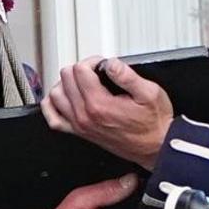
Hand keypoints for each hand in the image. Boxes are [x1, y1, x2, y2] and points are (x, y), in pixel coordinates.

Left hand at [41, 57, 177, 165]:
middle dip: (80, 69)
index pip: (80, 70)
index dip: (93, 61)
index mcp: (100, 104)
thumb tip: (110, 63)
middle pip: (66, 78)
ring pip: (56, 94)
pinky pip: (54, 119)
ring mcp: (80, 125)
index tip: (103, 64)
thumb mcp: (149, 93)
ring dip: (66, 83)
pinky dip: (53, 106)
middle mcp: (85, 116)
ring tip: (82, 82)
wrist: (155, 148)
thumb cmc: (153, 123)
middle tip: (96, 71)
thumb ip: (127, 75)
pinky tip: (63, 99)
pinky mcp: (80, 132)